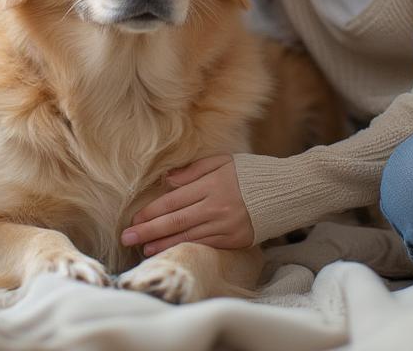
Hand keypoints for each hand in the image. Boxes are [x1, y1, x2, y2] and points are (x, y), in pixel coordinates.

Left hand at [121, 155, 252, 255]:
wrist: (287, 191)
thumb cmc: (251, 172)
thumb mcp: (223, 161)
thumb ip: (193, 171)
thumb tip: (167, 181)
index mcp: (211, 184)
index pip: (173, 200)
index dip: (152, 211)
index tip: (134, 219)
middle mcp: (217, 207)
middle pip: (175, 220)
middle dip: (148, 230)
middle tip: (126, 238)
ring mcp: (226, 226)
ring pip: (188, 236)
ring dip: (163, 243)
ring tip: (143, 249)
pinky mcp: (236, 240)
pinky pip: (206, 245)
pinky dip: (185, 248)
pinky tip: (170, 251)